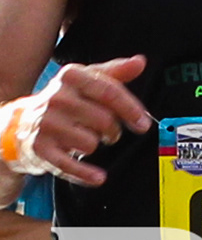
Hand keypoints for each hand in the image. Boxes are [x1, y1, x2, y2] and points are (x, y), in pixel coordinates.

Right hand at [11, 57, 149, 185]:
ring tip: (85, 138)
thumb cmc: (63, 100)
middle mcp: (57, 98)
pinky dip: (86, 174)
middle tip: (107, 131)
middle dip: (112, 131)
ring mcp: (48, 123)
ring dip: (95, 145)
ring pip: (91, 143)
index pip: (109, 92)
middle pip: (104, 120)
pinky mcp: (42, 148)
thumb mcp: (86, 80)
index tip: (142, 123)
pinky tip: (98, 177)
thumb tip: (139, 62)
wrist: (21, 122)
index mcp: (71, 77)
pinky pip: (70, 165)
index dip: (131, 109)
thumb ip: (114, 73)